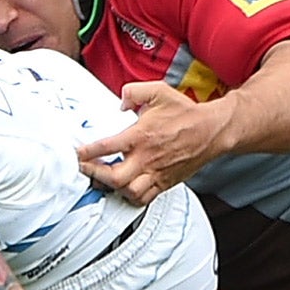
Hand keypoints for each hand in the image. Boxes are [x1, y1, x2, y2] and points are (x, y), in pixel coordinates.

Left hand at [77, 82, 230, 204]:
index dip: (87, 152)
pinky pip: (144, 198)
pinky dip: (130, 197)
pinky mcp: (165, 182)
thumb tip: (121, 101)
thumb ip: (134, 91)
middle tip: (86, 168)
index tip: (78, 153)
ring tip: (103, 179)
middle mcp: (147, 157)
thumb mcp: (159, 91)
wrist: (211, 130)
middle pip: (114, 177)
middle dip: (95, 174)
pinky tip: (124, 189)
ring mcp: (156, 172)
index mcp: (141, 135)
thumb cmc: (187, 114)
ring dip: (112, 188)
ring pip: (128, 192)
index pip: (107, 147)